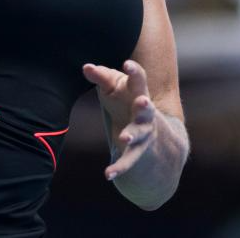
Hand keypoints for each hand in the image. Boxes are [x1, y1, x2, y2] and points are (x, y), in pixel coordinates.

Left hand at [82, 59, 158, 180]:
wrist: (154, 131)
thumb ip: (102, 77)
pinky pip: (128, 161)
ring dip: (132, 135)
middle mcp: (145, 114)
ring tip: (124, 137)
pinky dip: (119, 168)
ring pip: (139, 135)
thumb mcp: (116, 86)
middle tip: (144, 101)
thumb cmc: (128, 100)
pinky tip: (108, 174)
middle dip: (145, 105)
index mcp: (140, 95)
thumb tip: (85, 67)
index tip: (128, 64)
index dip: (135, 72)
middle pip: (146, 109)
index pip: (139, 81)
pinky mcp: (137, 151)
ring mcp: (144, 134)